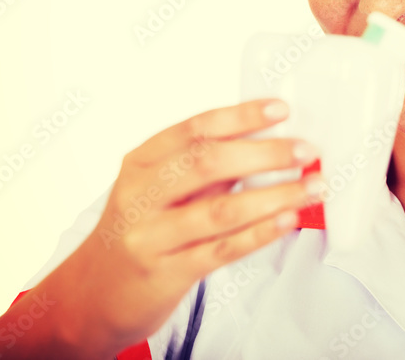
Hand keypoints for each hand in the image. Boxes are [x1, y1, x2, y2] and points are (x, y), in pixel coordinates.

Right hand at [55, 98, 324, 352]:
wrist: (91, 295)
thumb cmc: (138, 232)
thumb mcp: (156, 189)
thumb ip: (201, 169)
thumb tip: (266, 144)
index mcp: (141, 163)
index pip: (195, 129)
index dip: (241, 116)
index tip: (281, 109)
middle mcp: (141, 195)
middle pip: (208, 163)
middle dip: (265, 153)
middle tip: (307, 150)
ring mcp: (151, 236)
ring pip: (220, 209)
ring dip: (275, 195)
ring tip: (313, 186)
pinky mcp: (165, 273)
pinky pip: (221, 249)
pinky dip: (259, 232)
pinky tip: (287, 219)